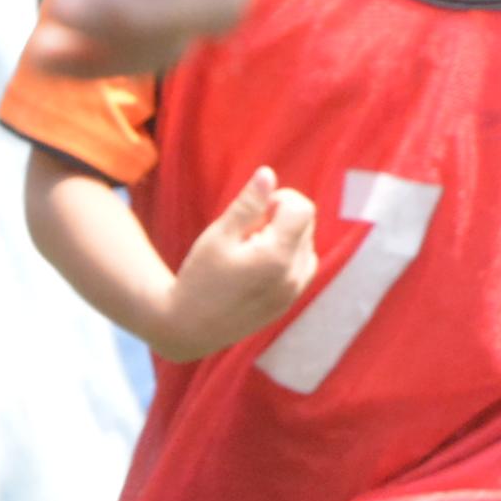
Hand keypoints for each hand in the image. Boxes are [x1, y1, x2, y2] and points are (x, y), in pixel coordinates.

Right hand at [155, 166, 312, 359]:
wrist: (193, 326)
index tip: (254, 210)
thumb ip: (247, 205)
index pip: (302, 208)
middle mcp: (296, 274)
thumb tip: (268, 174)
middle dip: (280, 218)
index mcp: (278, 256)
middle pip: (306, 222)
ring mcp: (298, 289)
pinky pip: (303, 262)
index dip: (279, 199)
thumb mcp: (219, 236)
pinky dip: (285, 254)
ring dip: (283, 236)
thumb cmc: (200, 277)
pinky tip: (256, 265)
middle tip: (246, 233)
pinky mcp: (294, 298)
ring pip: (307, 241)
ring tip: (248, 251)